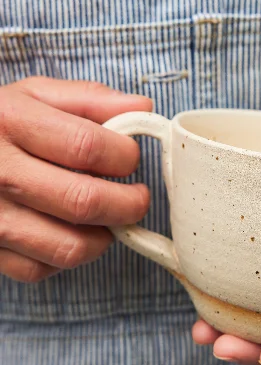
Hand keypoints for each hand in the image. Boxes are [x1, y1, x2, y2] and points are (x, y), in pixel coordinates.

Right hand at [0, 77, 151, 282]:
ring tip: (106, 218)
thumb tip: (143, 107)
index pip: (87, 146)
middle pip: (84, 202)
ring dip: (103, 237)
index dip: (124, 156)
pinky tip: (67, 233)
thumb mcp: (31, 95)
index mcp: (11, 122)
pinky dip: (65, 257)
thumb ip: (89, 99)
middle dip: (128, 204)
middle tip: (136, 198)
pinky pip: (40, 269)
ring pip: (69, 247)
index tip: (130, 159)